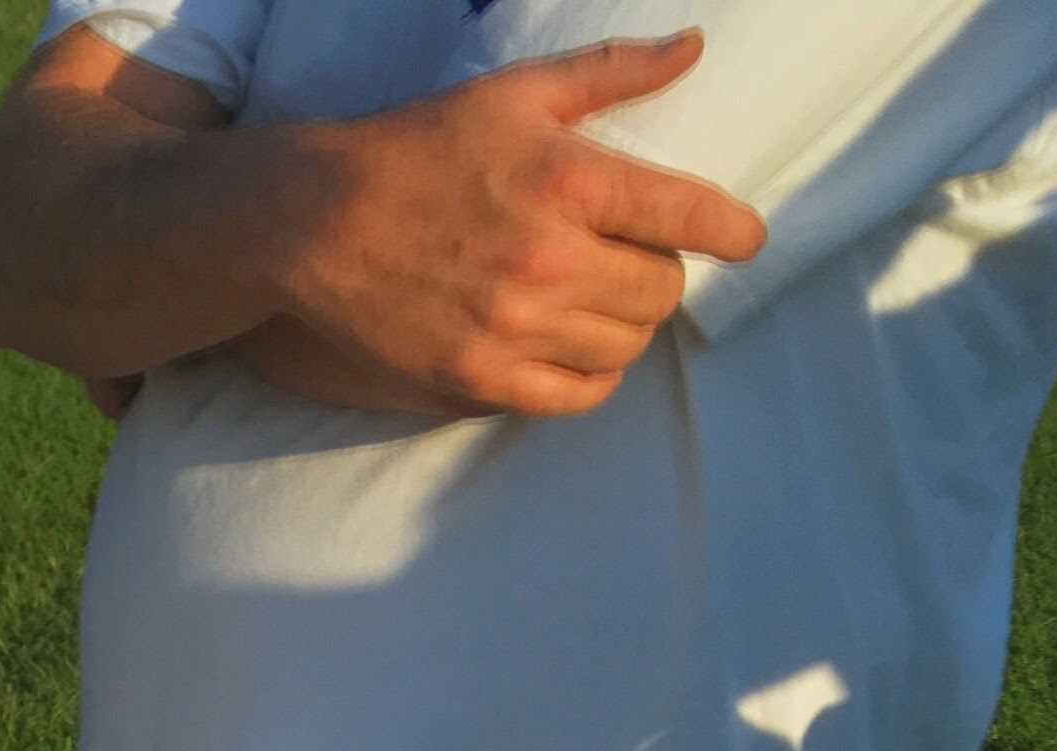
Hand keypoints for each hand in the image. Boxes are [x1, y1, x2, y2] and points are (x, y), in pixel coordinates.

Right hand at [263, 34, 766, 418]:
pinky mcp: (476, 380)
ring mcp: (511, 330)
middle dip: (660, 273)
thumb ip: (613, 72)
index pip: (693, 216)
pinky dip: (592, 375)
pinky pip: (575, 396)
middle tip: (631, 260)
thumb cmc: (416, 150)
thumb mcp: (514, 94)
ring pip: (625, 345)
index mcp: (571, 182)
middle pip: (663, 290)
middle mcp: (549, 262)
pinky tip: (576, 348)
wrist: (312, 225)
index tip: (744, 237)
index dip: (734, 230)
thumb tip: (694, 47)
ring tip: (597, 302)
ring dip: (625, 323)